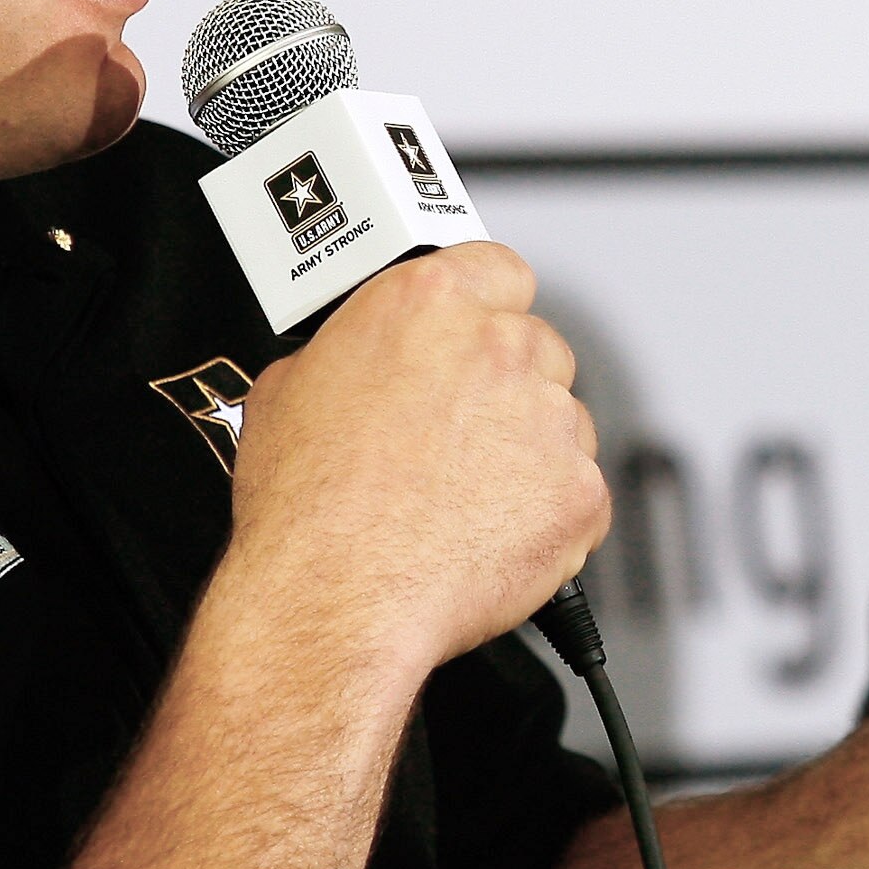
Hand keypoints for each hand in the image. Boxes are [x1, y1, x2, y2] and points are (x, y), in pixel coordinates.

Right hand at [223, 244, 609, 685]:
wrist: (334, 600)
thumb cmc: (305, 509)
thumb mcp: (288, 388)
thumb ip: (350, 348)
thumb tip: (359, 354)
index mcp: (428, 303)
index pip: (497, 268)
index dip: (488, 305)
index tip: (479, 330)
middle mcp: (498, 347)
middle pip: (536, 345)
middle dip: (505, 386)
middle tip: (456, 436)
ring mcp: (547, 418)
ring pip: (562, 419)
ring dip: (528, 450)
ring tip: (463, 499)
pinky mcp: (579, 491)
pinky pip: (580, 492)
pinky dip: (548, 516)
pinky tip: (489, 536)